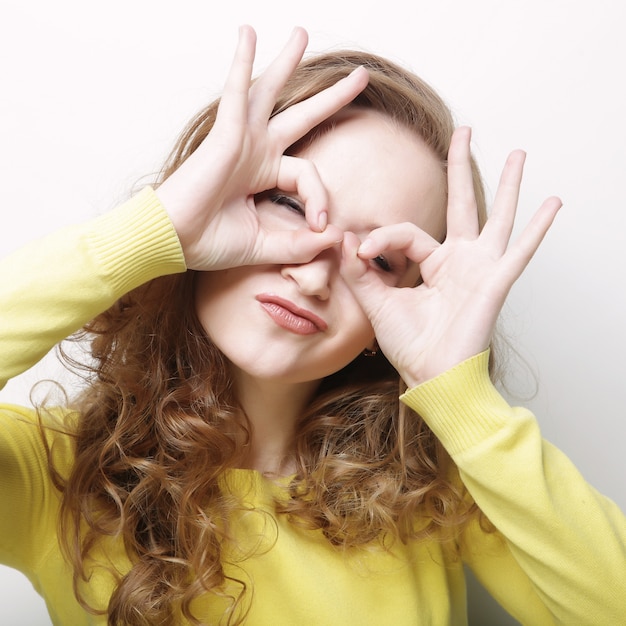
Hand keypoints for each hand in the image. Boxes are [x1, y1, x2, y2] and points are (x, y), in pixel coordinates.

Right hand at [155, 25, 368, 270]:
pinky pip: (236, 93)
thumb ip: (300, 244)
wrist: (173, 242)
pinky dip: (240, 63)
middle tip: (359, 76)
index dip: (320, 198)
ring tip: (302, 34)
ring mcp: (241, 140)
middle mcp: (256, 152)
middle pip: (301, 116)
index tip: (320, 226)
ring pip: (270, 92)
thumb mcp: (265, 245)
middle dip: (331, 97)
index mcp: (264, 175)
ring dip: (286, 62)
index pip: (308, 175)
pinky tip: (247, 34)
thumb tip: (335, 237)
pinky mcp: (225, 135)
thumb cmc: (210, 243)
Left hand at [341, 126, 561, 386]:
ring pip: (496, 217)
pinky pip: (520, 250)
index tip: (359, 252)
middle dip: (460, 167)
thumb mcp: (377, 303)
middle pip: (461, 204)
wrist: (430, 378)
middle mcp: (459, 261)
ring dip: (507, 185)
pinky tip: (552, 201)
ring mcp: (480, 269)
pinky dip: (537, 227)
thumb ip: (360, 271)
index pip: (406, 234)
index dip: (380, 238)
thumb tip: (342, 238)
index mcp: (432, 265)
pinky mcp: (495, 282)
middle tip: (463, 132)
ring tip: (518, 152)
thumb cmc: (409, 346)